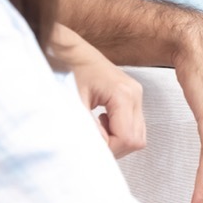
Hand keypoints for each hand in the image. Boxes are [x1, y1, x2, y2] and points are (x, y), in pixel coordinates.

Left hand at [49, 23, 145, 157]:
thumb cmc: (65, 68)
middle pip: (137, 140)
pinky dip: (118, 131)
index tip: (90, 145)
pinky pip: (133, 125)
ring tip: (96, 128)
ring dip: (116, 140)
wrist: (65, 48)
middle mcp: (135, 94)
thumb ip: (87, 130)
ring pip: (137, 135)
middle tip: (92, 139)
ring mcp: (136, 94)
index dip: (109, 150)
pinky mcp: (131, 96)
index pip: (128, 139)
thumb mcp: (72, 103)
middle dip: (114, 147)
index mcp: (123, 94)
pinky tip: (101, 121)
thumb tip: (95, 153)